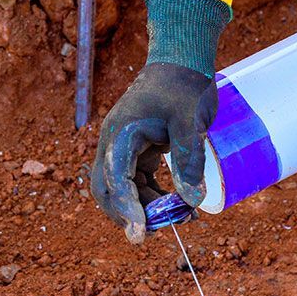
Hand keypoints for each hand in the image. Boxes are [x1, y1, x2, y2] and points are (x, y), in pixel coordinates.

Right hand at [91, 62, 217, 243]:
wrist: (181, 61)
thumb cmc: (183, 86)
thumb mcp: (190, 122)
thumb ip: (189, 160)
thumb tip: (191, 200)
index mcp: (120, 133)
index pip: (115, 177)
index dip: (127, 208)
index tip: (140, 233)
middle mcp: (114, 143)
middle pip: (105, 188)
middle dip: (125, 214)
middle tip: (150, 234)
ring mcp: (123, 148)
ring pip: (121, 189)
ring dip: (143, 208)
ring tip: (178, 219)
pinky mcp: (137, 151)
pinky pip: (136, 181)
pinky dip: (152, 197)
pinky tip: (177, 205)